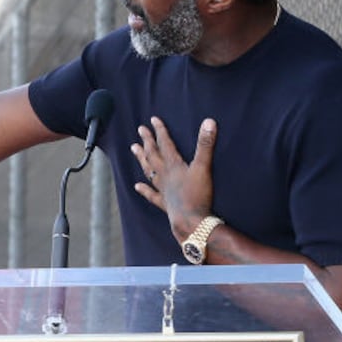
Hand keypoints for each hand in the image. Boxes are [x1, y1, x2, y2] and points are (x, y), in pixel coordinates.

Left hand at [130, 116, 216, 237]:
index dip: (160, 131)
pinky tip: (137, 186)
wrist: (190, 221)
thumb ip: (205, 145)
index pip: (164, 144)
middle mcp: (164, 176)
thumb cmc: (197, 194)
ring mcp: (162, 189)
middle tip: (139, 130)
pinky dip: (143, 190)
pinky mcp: (164, 203)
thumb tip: (209, 122)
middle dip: (147, 141)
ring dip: (141, 159)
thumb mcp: (203, 167)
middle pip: (153, 155)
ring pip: (148, 170)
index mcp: (173, 165)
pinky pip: (151, 194)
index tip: (153, 120)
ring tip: (133, 148)